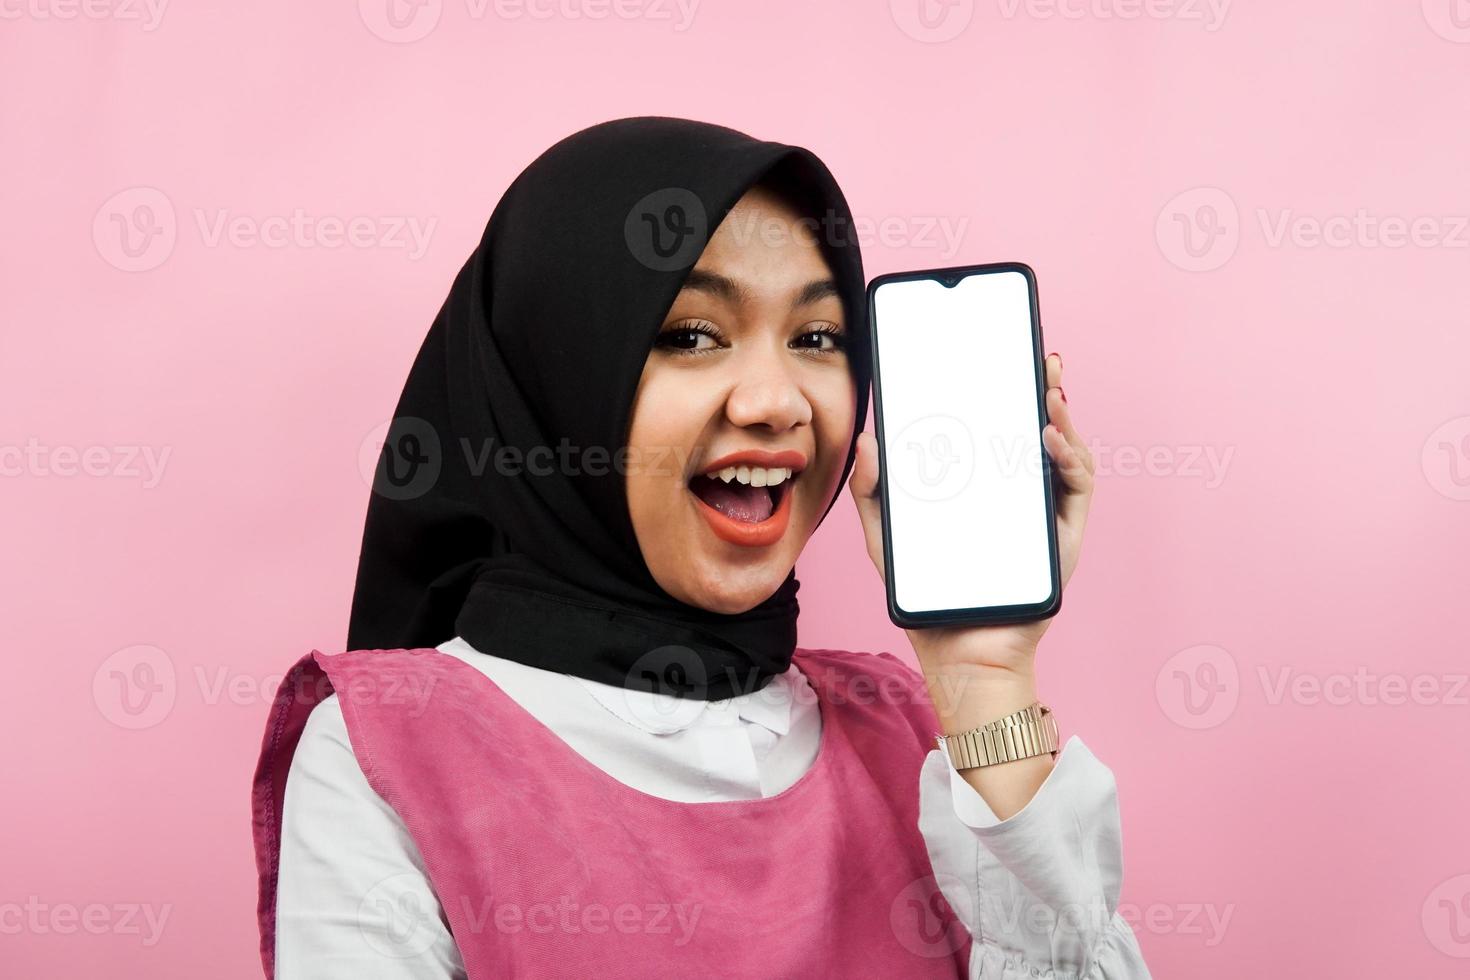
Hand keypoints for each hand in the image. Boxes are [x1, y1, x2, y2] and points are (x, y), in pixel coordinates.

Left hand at [849, 352, 1095, 687]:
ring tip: (1047, 388)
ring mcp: (1046, 511)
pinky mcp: (1063, 535)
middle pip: (1038, 429)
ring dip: (1060, 414)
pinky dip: (1068, 458)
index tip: (1000, 352)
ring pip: (1064, 450)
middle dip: (1044, 387)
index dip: (1004, 389)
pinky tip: (1049, 438)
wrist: (959, 652)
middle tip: (1038, 354)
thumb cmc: (926, 595)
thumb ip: (874, 491)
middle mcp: (1019, 491)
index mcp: (983, 484)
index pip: (997, 427)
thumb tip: (868, 439)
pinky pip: (1076, 489)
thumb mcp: (887, 536)